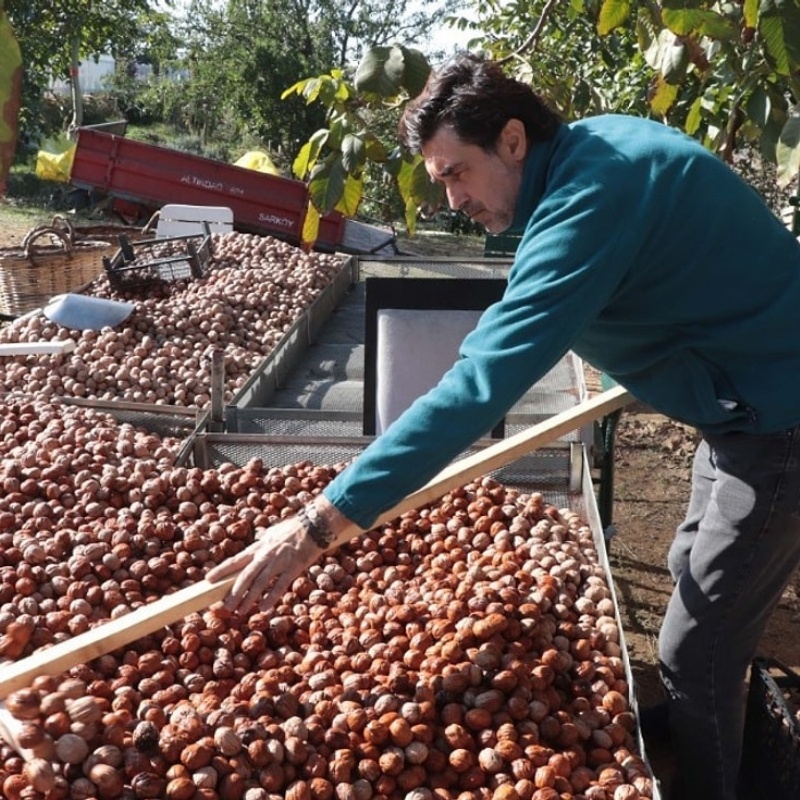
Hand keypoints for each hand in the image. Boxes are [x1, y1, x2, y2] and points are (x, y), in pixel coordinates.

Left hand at [205, 514, 321, 615]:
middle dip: (233, 592)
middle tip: (224, 606)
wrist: (315, 525)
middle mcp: (266, 554)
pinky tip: (264, 609)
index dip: (221, 570)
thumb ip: (262, 544)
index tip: (208, 579)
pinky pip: (280, 585)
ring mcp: (279, 561)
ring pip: (260, 582)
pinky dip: (271, 597)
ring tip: (240, 612)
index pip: (236, 560)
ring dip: (249, 598)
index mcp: (259, 546)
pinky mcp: (293, 567)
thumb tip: (253, 551)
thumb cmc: (294, 529)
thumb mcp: (272, 534)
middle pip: (245, 575)